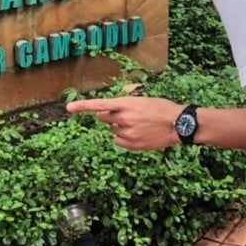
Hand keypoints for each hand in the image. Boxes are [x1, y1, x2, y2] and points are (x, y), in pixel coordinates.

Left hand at [66, 95, 185, 151]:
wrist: (177, 124)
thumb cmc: (161, 108)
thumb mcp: (141, 101)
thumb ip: (124, 106)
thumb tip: (110, 114)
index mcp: (126, 103)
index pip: (99, 105)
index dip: (82, 106)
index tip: (69, 109)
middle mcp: (123, 118)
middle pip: (103, 117)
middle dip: (109, 116)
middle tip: (125, 115)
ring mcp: (127, 132)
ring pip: (113, 129)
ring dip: (120, 127)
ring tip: (139, 125)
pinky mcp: (131, 144)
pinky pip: (118, 140)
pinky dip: (124, 138)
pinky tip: (138, 134)